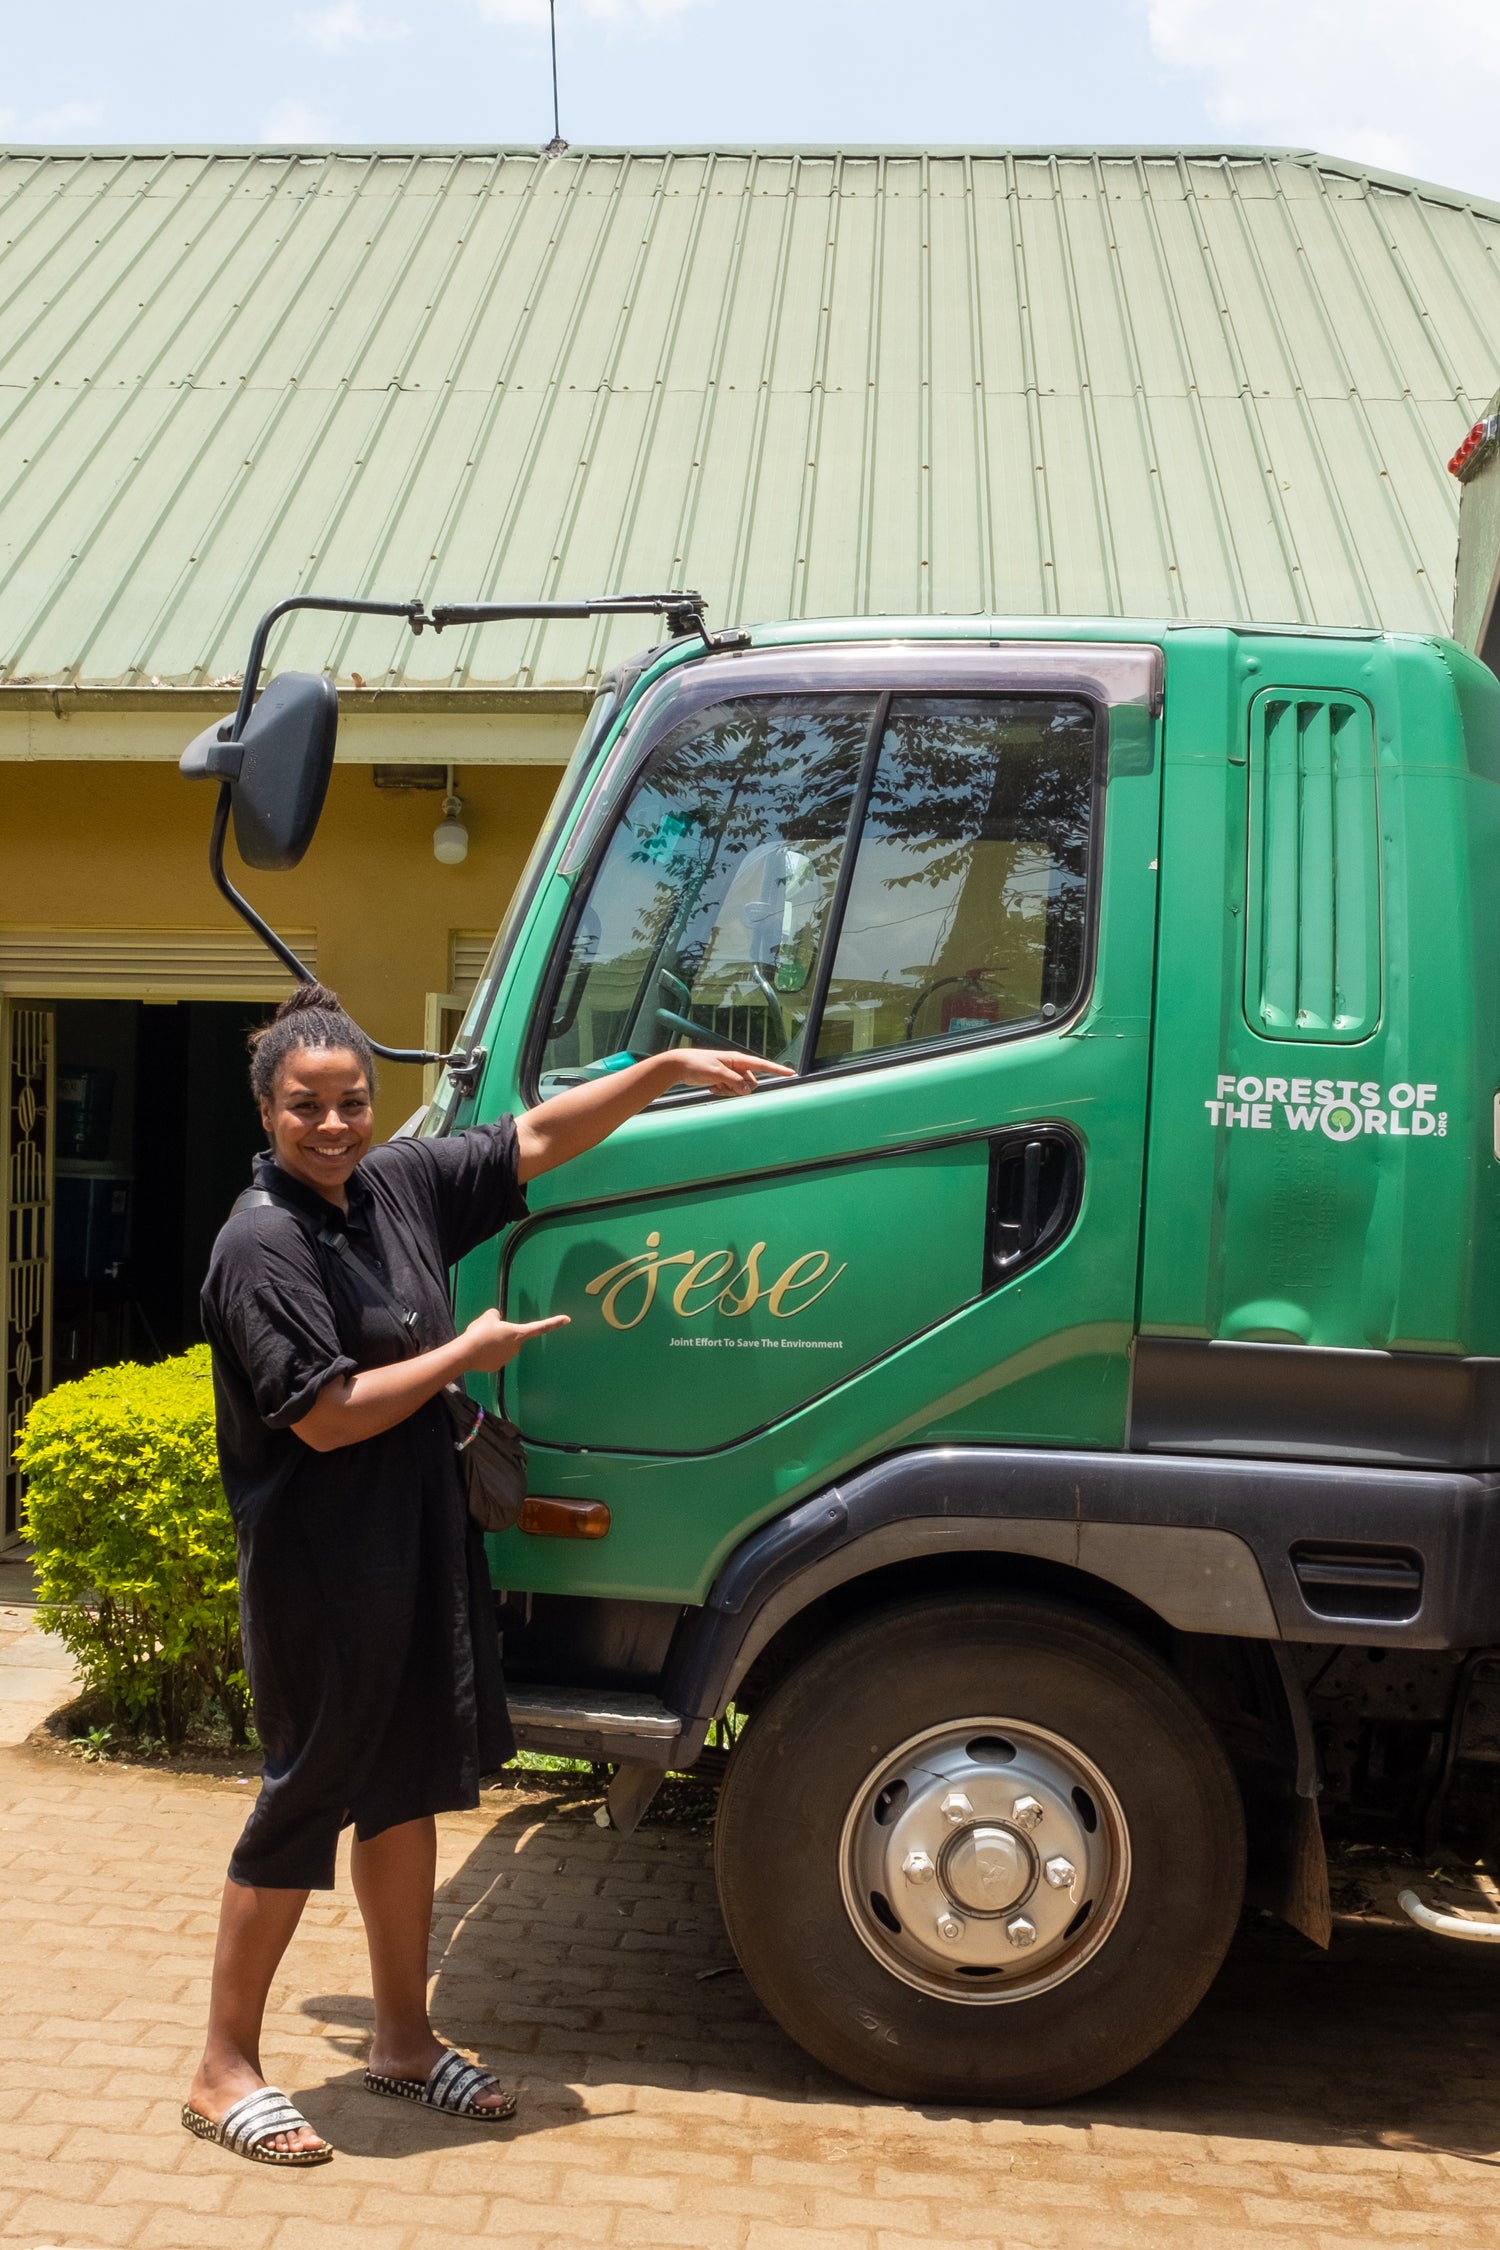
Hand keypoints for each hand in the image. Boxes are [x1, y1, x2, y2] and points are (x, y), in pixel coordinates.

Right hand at [458, 1308, 569, 1372]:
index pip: (540, 1327)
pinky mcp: (496, 1367)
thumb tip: (496, 1319)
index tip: (567, 1319)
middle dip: (502, 1334)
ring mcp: (507, 1359)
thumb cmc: (480, 1332)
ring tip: (479, 1341)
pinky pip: (493, 1356)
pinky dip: (487, 1353)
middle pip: (512, 1337)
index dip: (554, 1322)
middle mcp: (516, 1348)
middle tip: (486, 1331)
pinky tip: (478, 1351)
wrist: (466, 1353)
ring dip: (493, 1343)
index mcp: (518, 1333)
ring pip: (501, 1347)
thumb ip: (496, 1315)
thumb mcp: (488, 1316)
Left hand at [657, 1048, 796, 1097]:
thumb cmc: (697, 1065)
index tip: (791, 1074)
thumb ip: (735, 1082)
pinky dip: (722, 1092)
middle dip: (740, 1088)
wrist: (679, 1066)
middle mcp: (736, 1066)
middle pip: (751, 1083)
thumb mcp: (717, 1073)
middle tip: (724, 1084)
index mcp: (737, 1059)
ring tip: (715, 1085)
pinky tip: (711, 1087)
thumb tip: (748, 1090)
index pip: (762, 1065)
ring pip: (740, 1089)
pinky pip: (730, 1091)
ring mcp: (730, 1074)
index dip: (777, 1070)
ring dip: (729, 1091)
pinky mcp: (722, 1080)